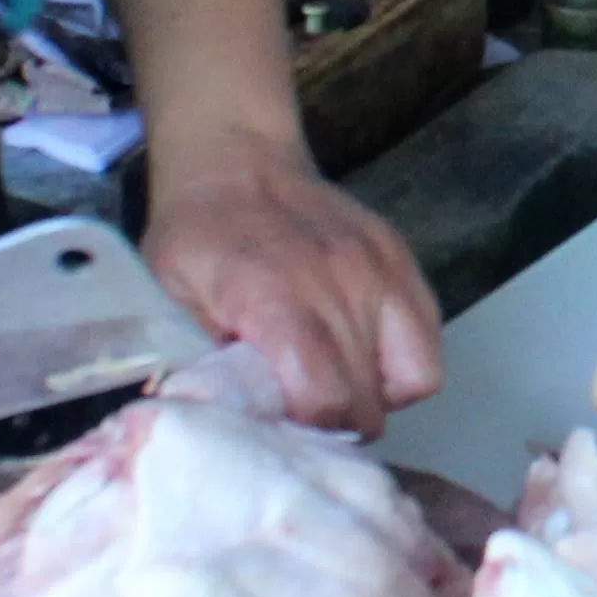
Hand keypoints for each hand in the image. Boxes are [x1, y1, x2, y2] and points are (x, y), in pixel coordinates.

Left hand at [147, 123, 444, 431]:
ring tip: (335, 384)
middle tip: (302, 415)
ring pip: (409, 378)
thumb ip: (199, 368)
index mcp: (272, 297)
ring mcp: (378, 269)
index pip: (324, 397)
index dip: (305, 428)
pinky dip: (404, 366)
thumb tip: (222, 433)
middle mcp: (338, 281)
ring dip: (372, 396)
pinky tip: (363, 358)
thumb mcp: (168, 304)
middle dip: (336, 422)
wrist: (236, 163)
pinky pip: (428, 344)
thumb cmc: (196, 239)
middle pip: (367, 398)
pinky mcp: (402, 262)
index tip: (281, 430)